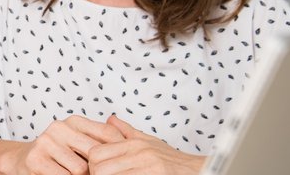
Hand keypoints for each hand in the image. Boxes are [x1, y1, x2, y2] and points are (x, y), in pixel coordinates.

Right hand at [1, 115, 124, 174]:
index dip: (117, 152)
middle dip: (98, 168)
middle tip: (96, 171)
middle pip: (95, 154)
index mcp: (74, 121)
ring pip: (80, 169)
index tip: (119, 162)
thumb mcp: (78, 142)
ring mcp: (46, 143)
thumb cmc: (57, 154)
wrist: (20, 160)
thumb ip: (100, 140)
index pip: (107, 135)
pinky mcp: (35, 160)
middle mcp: (59, 127)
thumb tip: (132, 143)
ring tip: (74, 174)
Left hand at [85, 115, 204, 174]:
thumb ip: (127, 132)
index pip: (96, 153)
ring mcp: (147, 167)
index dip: (93, 165)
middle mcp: (139, 153)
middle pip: (98, 167)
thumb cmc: (172, 160)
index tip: (99, 171)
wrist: (197, 169)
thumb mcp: (149, 142)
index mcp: (134, 144)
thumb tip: (110, 119)